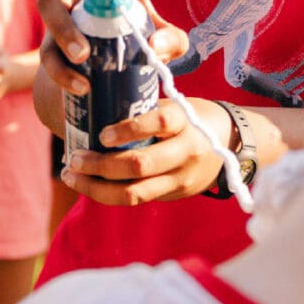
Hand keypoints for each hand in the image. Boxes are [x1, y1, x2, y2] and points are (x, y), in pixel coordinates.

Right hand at [35, 0, 188, 133]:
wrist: (108, 83)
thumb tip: (155, 45)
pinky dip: (62, 71)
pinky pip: (47, 53)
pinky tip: (82, 86)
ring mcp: (64, 14)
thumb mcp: (165, 43)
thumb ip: (173, 41)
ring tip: (84, 54)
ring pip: (48, 0)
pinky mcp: (50, 48)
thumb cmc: (140, 47)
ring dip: (63, 26)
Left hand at [61, 97, 234, 204]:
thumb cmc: (190, 117)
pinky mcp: (173, 195)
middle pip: (140, 165)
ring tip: (72, 175)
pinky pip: (137, 199)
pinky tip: (88, 184)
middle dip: (100, 164)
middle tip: (73, 157)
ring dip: (96, 187)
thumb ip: (144, 108)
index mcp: (185, 121)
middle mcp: (186, 151)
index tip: (101, 134)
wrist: (231, 143)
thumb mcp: (175, 104)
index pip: (158, 123)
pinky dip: (107, 194)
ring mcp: (180, 178)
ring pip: (134, 192)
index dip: (128, 130)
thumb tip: (97, 104)